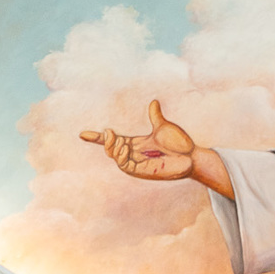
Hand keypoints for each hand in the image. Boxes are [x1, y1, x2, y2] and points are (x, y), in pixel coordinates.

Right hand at [81, 100, 196, 180]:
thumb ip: (155, 116)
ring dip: (113, 149)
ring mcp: (138, 164)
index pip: (113, 141)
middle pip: (111, 149)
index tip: (82, 134)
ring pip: (116, 158)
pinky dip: (122, 158)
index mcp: (135, 143)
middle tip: (110, 132)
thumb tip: (154, 102)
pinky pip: (126, 166)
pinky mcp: (143, 171)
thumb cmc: (180, 144)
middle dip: (107, 141)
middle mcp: (134, 154)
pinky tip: (124, 148)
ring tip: (118, 140)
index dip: (98, 138)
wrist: (191, 155)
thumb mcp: (163, 127)